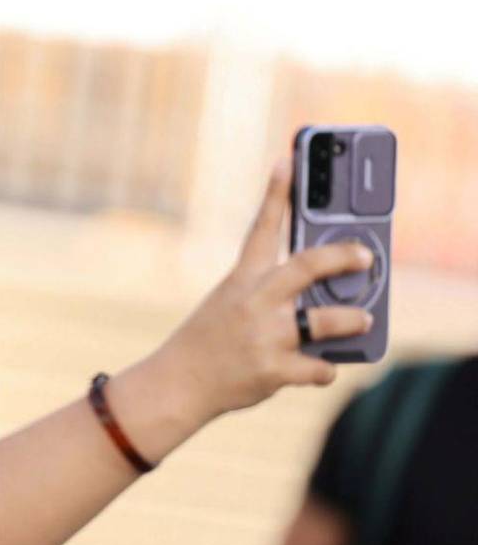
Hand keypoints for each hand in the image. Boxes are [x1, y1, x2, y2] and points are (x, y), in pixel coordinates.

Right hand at [155, 151, 373, 423]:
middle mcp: (254, 302)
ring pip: (326, 321)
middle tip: (366, 256)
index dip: (276, 193)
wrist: (177, 383)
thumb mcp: (229, 304)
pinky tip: (321, 368)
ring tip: (364, 319)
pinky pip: (319, 368)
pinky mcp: (273, 370)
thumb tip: (323, 295)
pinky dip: (324, 369)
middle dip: (343, 257)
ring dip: (352, 320)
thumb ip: (270, 295)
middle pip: (308, 266)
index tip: (289, 161)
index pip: (261, 228)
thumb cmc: (208, 340)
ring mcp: (265, 336)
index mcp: (241, 280)